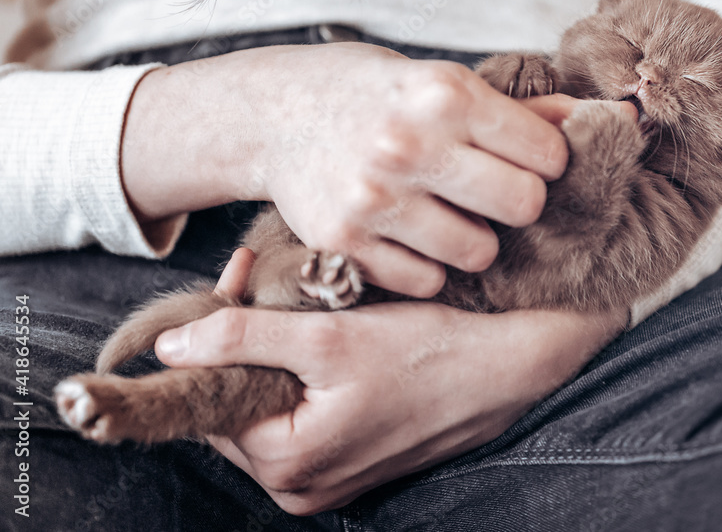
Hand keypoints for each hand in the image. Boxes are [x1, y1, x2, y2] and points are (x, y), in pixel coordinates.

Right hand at [123, 43, 574, 296]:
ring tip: (445, 214)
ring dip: (473, 241)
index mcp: (444, 93)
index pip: (548, 153)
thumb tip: (603, 119)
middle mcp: (409, 145)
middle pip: (523, 205)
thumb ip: (518, 112)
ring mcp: (373, 199)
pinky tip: (407, 235)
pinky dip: (426, 266)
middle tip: (491, 193)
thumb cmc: (372, 96)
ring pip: (478, 253)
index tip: (525, 160)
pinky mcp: (343, 243)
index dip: (546, 162)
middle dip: (517, 204)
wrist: (272, 114)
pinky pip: (425, 281)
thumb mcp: (441, 83)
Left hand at [157, 249, 626, 514]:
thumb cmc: (427, 353)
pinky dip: (303, 378)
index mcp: (290, 466)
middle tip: (255, 279)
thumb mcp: (330, 336)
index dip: (215, 339)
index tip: (232, 279)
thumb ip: (245, 337)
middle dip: (243, 345)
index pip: (217, 401)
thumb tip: (170, 344)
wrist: (505, 369)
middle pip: (242, 408)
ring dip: (272, 357)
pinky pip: (305, 421)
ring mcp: (331, 480)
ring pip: (272, 412)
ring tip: (290, 299)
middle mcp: (304, 487)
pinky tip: (320, 335)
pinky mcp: (354, 463)